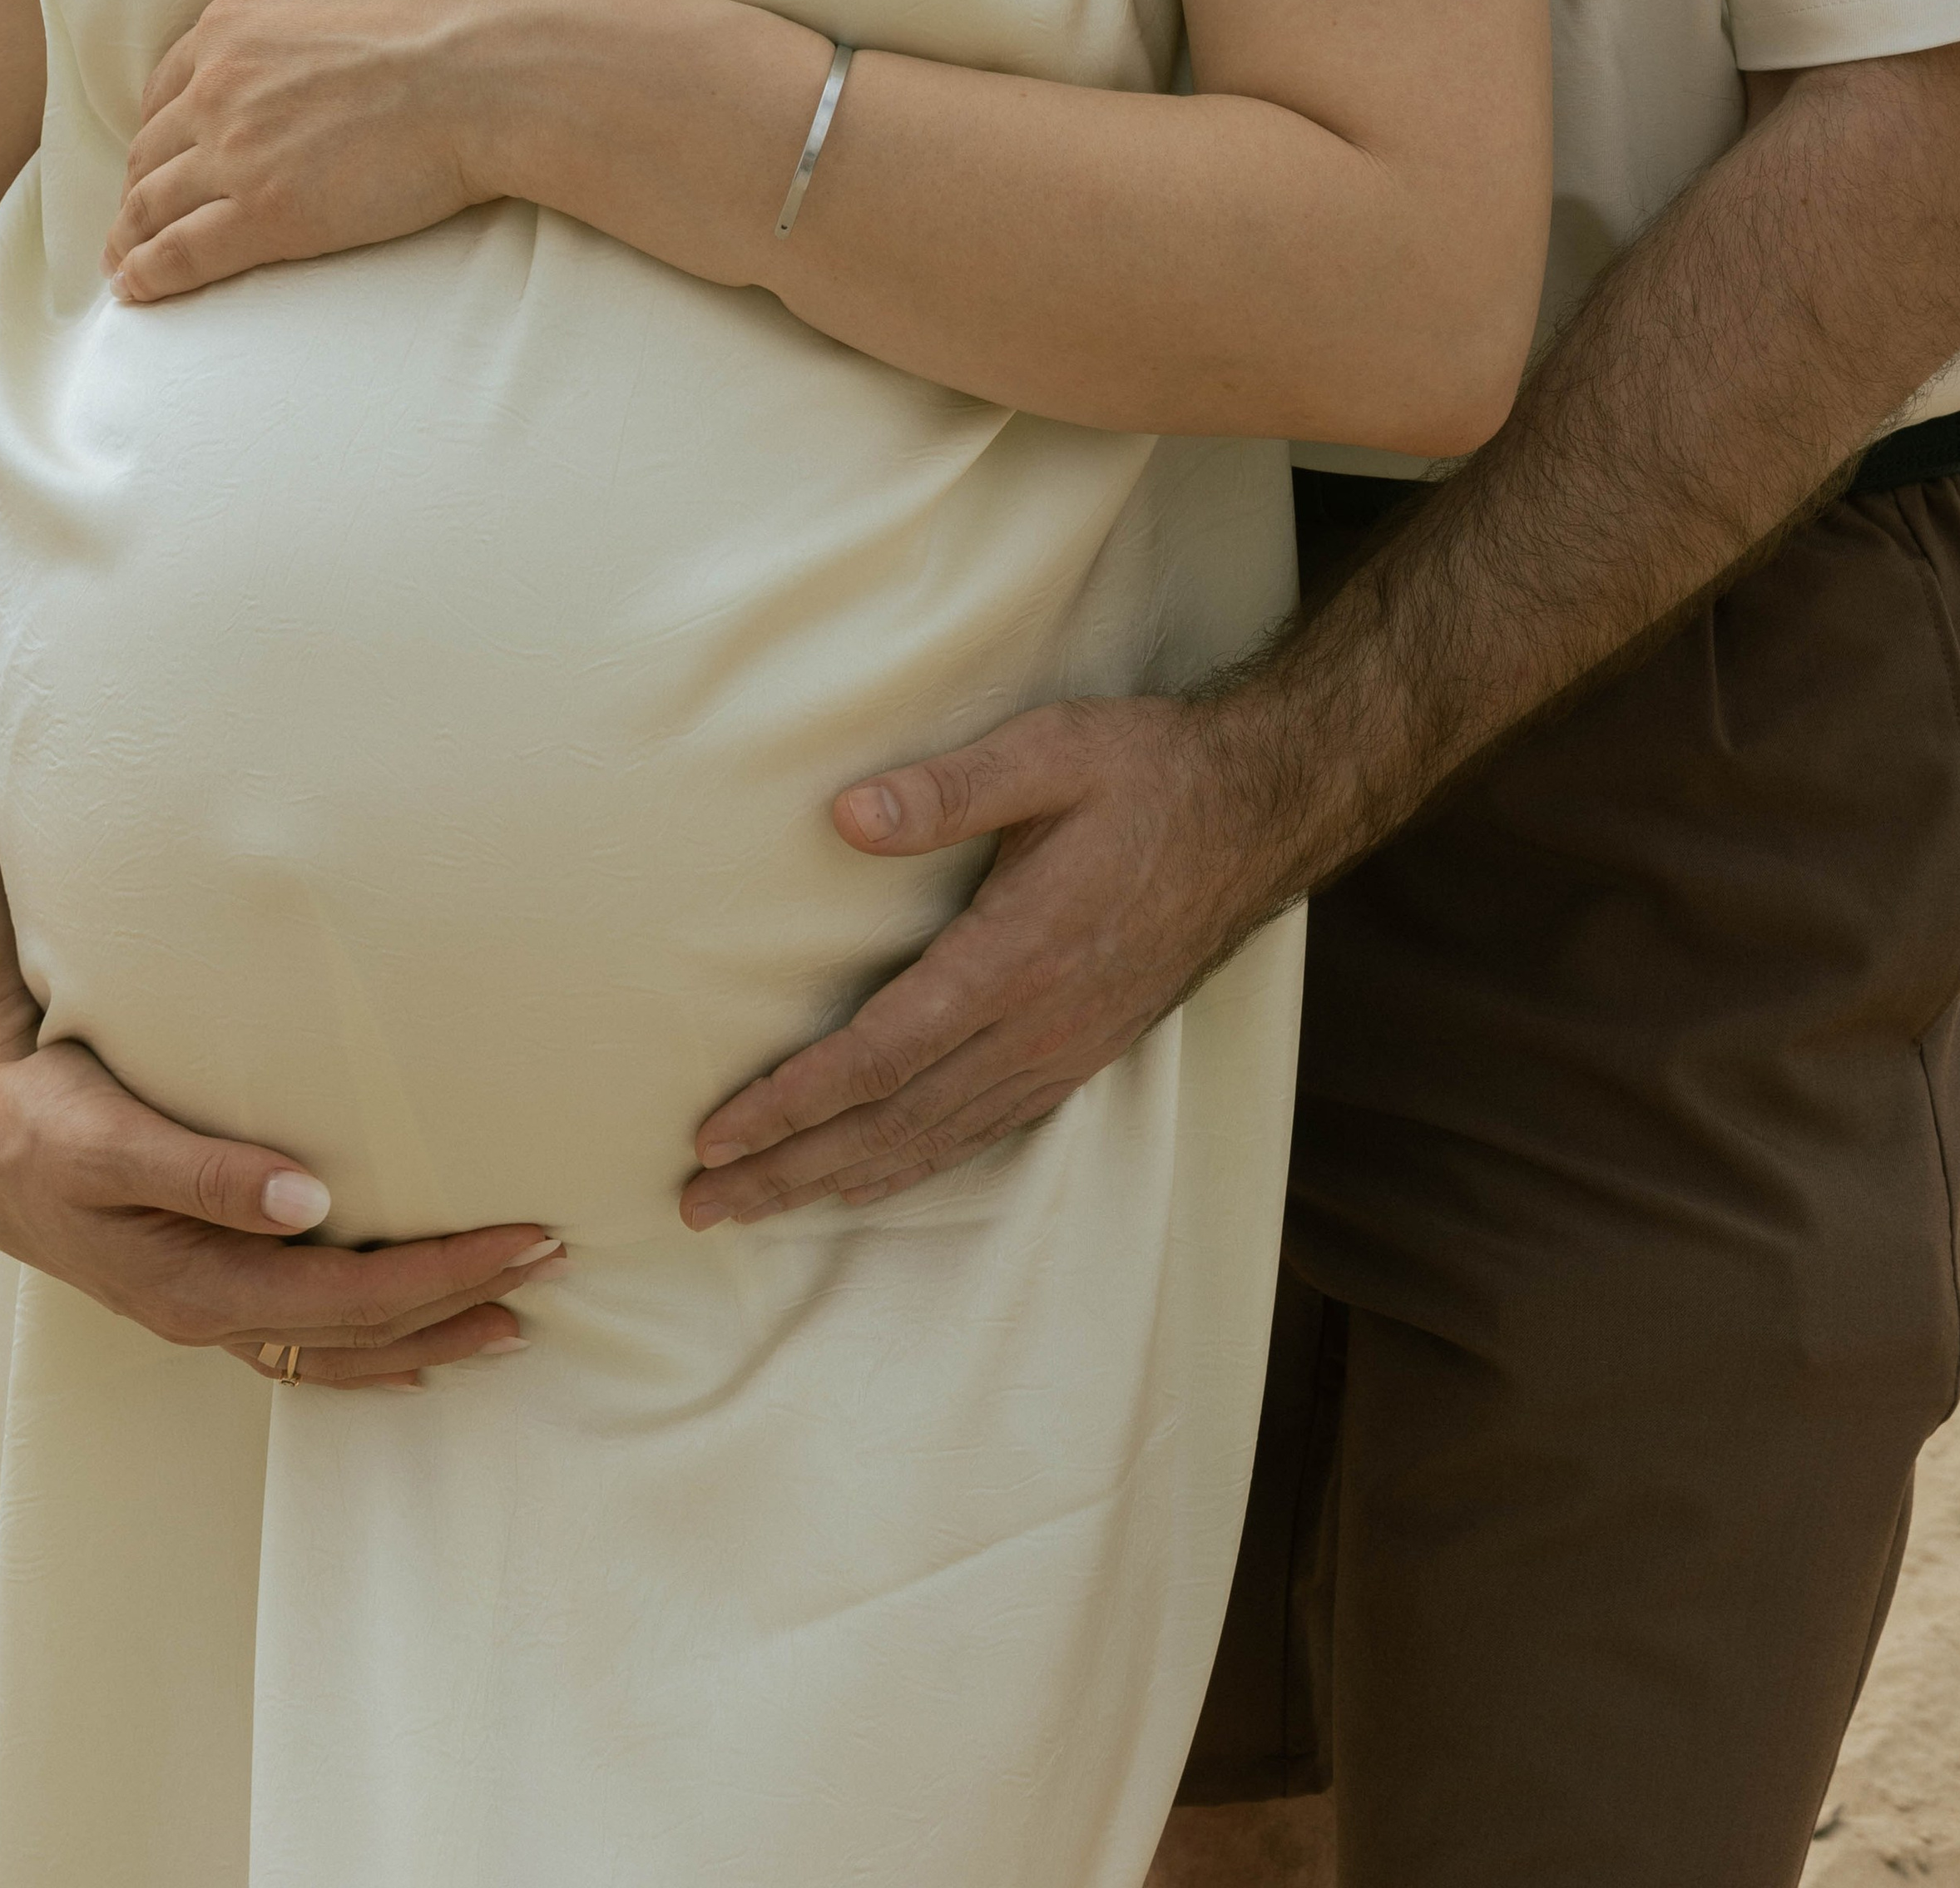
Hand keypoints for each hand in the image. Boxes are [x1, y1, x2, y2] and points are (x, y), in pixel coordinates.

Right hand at [0, 1001, 565, 1389]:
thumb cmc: (42, 1125)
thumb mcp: (112, 1141)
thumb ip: (207, 1173)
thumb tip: (311, 1200)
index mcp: (199, 1285)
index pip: (355, 1296)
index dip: (449, 1273)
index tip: (528, 1240)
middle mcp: (212, 1314)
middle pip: (364, 1330)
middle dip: (464, 1300)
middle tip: (556, 1263)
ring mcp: (210, 1311)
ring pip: (342, 1347)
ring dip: (432, 1333)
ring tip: (517, 1319)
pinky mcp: (207, 1286)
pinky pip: (306, 1342)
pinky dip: (371, 1348)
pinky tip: (414, 1350)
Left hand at [103, 0, 507, 301]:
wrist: (496, 64)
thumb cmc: (455, 14)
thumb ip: (304, 4)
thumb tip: (301, 18)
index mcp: (237, 24)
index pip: (170, 86)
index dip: (160, 128)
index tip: (160, 156)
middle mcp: (219, 84)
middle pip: (153, 147)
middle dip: (139, 186)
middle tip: (136, 219)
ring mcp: (237, 151)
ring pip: (153, 204)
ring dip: (130, 237)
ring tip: (123, 264)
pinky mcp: (267, 214)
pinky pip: (184, 253)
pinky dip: (149, 276)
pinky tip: (139, 291)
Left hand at [678, 693, 1313, 1227]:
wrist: (1258, 812)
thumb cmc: (1148, 771)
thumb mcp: (1051, 751)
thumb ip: (948, 789)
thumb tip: (844, 817)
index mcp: (1018, 956)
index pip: (883, 1054)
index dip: (795, 1102)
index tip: (718, 1131)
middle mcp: (1039, 1024)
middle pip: (893, 1123)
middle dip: (791, 1169)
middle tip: (701, 1203)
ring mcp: (1064, 1049)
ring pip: (935, 1141)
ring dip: (839, 1180)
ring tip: (757, 1207)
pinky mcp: (1082, 1054)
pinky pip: (982, 1132)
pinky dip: (913, 1166)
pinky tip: (869, 1177)